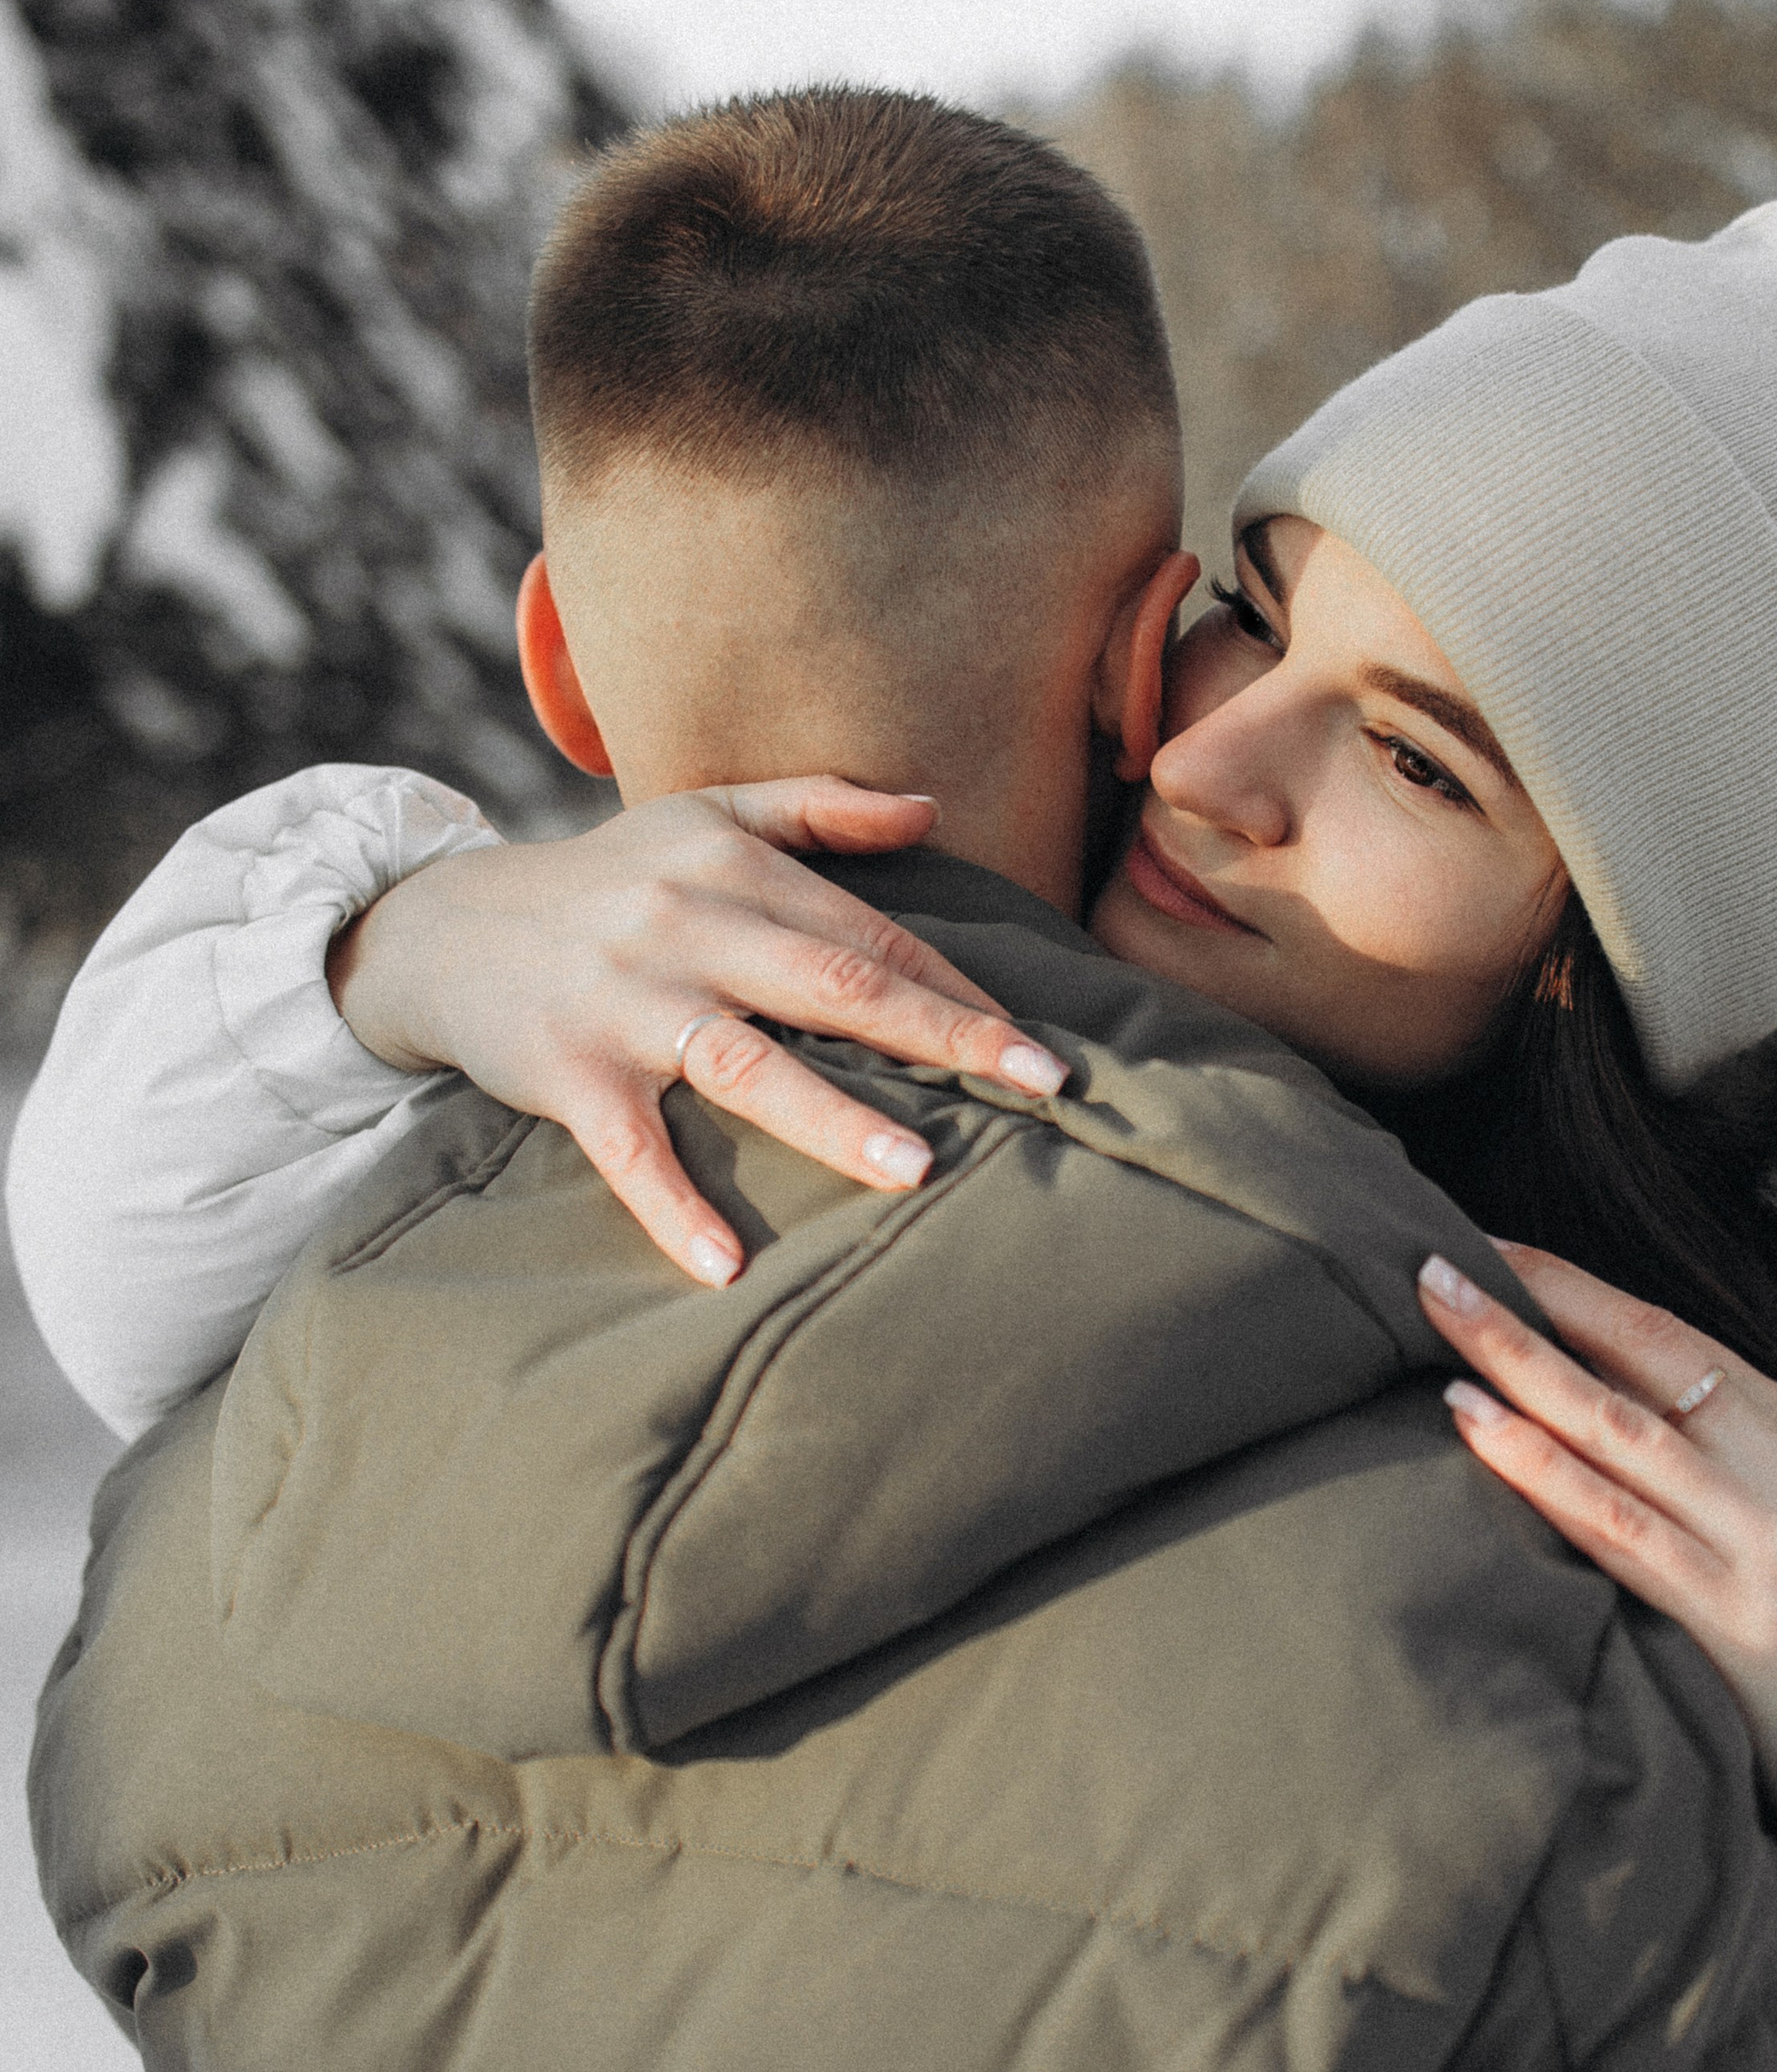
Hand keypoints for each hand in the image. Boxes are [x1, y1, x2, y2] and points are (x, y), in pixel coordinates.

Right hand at [328, 781, 1067, 1287]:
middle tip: (1039, 1083)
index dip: (956, 986)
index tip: (1037, 1041)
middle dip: (940, 1035)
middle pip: (832, 985)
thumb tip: (931, 809)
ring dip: (833, 1118)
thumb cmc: (603, 879)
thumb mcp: (702, 812)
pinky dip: (672, 1205)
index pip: (868, 933)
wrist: (444, 927)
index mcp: (732, 868)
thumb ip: (817, 808)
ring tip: (917, 1171)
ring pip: (743, 1063)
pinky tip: (726, 1263)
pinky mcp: (566, 1074)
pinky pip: (628, 1147)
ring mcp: (625, 1004)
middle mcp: (685, 927)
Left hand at [1416, 1241, 1776, 2035]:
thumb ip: (1741, 1471)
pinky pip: (1622, 1530)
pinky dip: (1542, 1471)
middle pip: (1638, 1363)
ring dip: (1516, 1367)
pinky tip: (1479, 1431)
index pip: (1674, 1338)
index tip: (1495, 1246)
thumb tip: (1617, 1416)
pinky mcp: (1744, 1625)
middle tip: (1431, 1262)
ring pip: (1619, 1431)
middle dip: (1528, 1305)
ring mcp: (1770, 1547)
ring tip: (1436, 1319)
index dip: (1578, 1288)